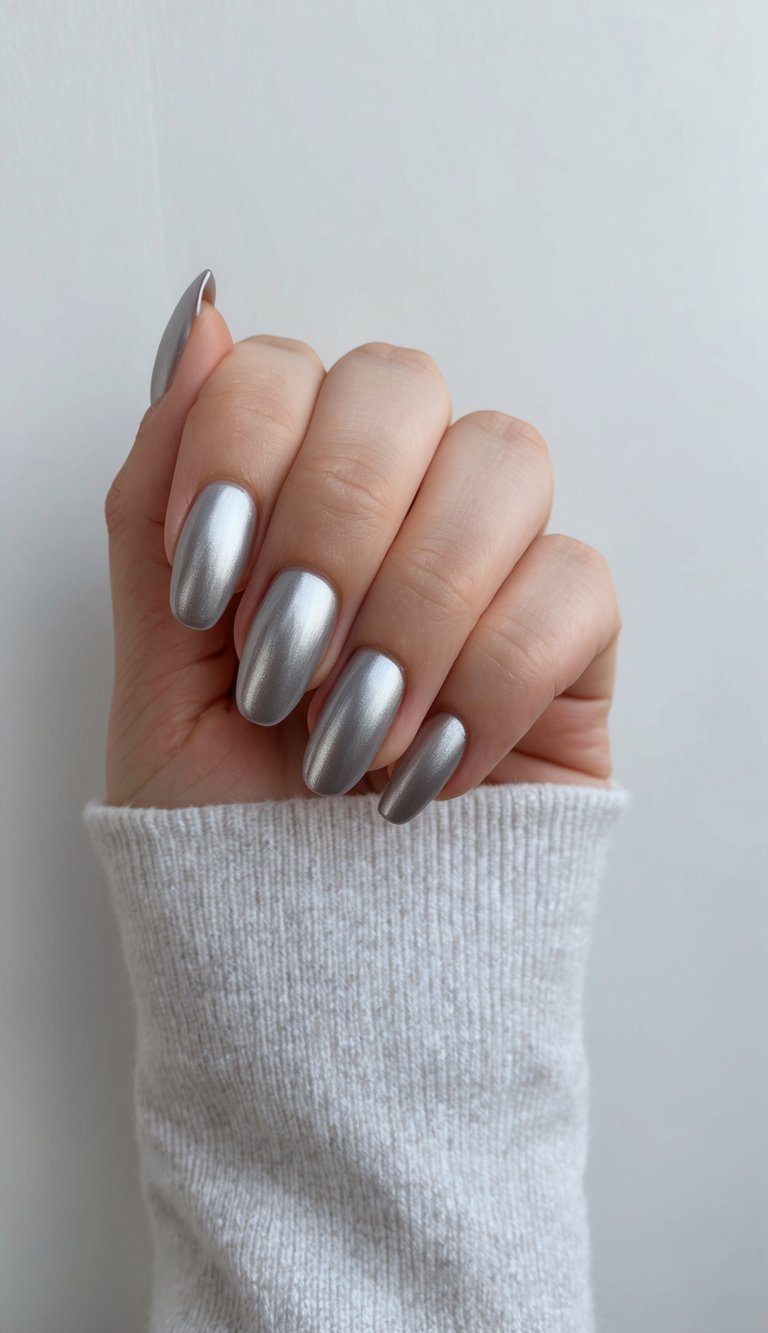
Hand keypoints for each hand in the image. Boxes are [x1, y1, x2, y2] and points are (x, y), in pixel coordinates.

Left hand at [104, 275, 620, 818]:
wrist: (310, 969)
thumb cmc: (225, 829)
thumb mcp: (151, 669)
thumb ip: (158, 498)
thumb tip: (197, 324)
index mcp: (286, 504)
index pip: (289, 370)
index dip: (243, 453)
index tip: (204, 586)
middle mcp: (394, 514)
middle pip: (402, 385)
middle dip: (329, 523)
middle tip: (282, 656)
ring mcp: (491, 569)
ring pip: (501, 461)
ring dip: (409, 605)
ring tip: (349, 732)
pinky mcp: (569, 645)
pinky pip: (573, 585)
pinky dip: (488, 679)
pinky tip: (427, 765)